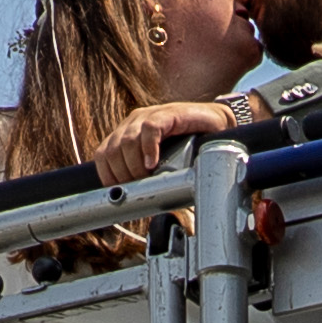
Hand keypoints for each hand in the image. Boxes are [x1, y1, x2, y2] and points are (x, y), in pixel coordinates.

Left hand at [88, 99, 251, 187]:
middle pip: (112, 151)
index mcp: (126, 134)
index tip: (123, 194)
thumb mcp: (163, 166)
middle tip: (141, 189)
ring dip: (134, 166)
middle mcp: (132, 123)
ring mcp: (148, 115)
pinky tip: (153, 164)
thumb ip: (149, 179)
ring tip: (148, 179)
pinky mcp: (167, 113)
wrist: (218, 126)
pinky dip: (148, 149)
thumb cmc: (191, 150)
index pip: (103, 156)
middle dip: (124, 175)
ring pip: (127, 142)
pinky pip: (149, 129)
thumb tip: (140, 208)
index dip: (108, 177)